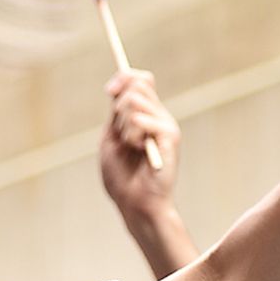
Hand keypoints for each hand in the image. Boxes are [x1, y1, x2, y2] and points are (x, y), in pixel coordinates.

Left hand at [99, 69, 180, 216]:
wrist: (133, 202)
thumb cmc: (121, 176)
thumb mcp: (111, 137)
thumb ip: (116, 112)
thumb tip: (118, 84)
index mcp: (146, 115)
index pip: (141, 80)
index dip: (124, 78)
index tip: (109, 90)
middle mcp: (159, 116)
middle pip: (137, 85)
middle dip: (118, 106)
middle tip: (120, 133)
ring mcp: (166, 124)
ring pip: (134, 101)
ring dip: (123, 125)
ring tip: (130, 146)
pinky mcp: (170, 135)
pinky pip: (140, 119)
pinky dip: (131, 135)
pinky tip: (139, 150)